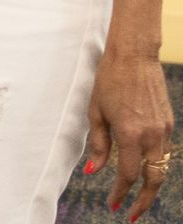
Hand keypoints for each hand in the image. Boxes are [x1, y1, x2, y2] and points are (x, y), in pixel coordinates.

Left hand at [87, 47, 175, 219]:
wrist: (134, 56)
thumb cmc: (109, 80)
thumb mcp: (96, 112)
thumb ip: (98, 144)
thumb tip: (93, 170)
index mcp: (131, 134)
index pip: (127, 174)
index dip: (121, 192)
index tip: (114, 205)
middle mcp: (152, 135)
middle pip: (154, 179)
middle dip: (144, 200)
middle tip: (132, 213)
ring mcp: (164, 129)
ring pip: (162, 167)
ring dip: (151, 184)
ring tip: (139, 196)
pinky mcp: (169, 123)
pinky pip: (164, 151)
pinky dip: (155, 164)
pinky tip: (144, 168)